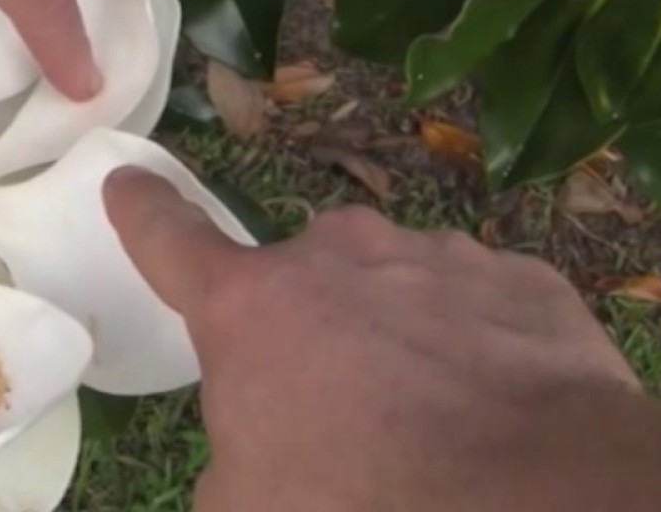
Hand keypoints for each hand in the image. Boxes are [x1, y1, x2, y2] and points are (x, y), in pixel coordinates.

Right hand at [103, 168, 660, 510]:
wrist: (533, 495)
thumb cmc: (358, 499)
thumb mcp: (245, 507)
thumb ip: (231, 457)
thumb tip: (255, 453)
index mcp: (250, 307)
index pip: (170, 238)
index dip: (143, 210)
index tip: (128, 181)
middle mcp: (336, 256)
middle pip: (302, 280)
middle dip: (311, 328)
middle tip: (340, 404)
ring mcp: (436, 256)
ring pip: (395, 287)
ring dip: (397, 333)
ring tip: (430, 413)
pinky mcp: (521, 278)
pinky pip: (477, 304)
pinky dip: (475, 341)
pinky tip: (494, 399)